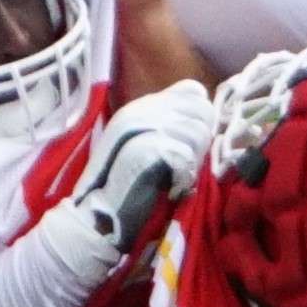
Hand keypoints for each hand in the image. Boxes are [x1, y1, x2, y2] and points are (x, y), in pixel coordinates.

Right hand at [38, 79, 218, 277]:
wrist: (98, 215)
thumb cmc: (129, 186)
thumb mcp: (151, 146)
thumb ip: (174, 125)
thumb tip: (208, 114)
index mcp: (143, 106)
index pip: (194, 91)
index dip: (201, 118)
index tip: (189, 147)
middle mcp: (141, 109)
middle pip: (202, 111)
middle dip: (201, 142)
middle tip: (181, 167)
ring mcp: (140, 126)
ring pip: (198, 133)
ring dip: (193, 163)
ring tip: (174, 179)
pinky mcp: (144, 147)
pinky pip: (186, 156)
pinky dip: (184, 178)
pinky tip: (170, 189)